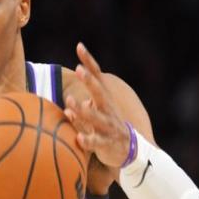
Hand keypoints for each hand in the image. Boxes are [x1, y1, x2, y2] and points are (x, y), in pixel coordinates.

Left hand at [64, 42, 130, 167]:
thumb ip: (82, 109)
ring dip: (83, 110)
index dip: (89, 62)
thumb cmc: (107, 129)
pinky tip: (79, 138)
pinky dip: (88, 140)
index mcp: (104, 100)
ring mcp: (108, 126)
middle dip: (90, 81)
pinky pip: (96, 142)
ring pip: (96, 117)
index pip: (97, 77)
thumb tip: (67, 104)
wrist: (130, 151)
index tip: (79, 46)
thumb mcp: (97, 114)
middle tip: (79, 70)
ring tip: (69, 101)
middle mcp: (107, 110)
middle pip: (99, 93)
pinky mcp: (107, 143)